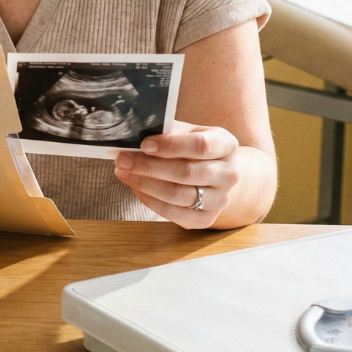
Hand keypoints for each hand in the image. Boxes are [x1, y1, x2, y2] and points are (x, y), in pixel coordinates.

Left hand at [112, 120, 241, 228]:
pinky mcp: (206, 219)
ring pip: (178, 195)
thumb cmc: (196, 149)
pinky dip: (150, 200)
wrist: (219, 175)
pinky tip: (136, 187)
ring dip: (145, 184)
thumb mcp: (188, 132)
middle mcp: (229, 174)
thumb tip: (135, 134)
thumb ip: (167, 132)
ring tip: (124, 172)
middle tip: (123, 159)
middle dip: (148, 166)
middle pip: (186, 173)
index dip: (170, 146)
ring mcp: (220, 199)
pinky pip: (173, 213)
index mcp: (226, 145)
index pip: (201, 146)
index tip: (144, 144)